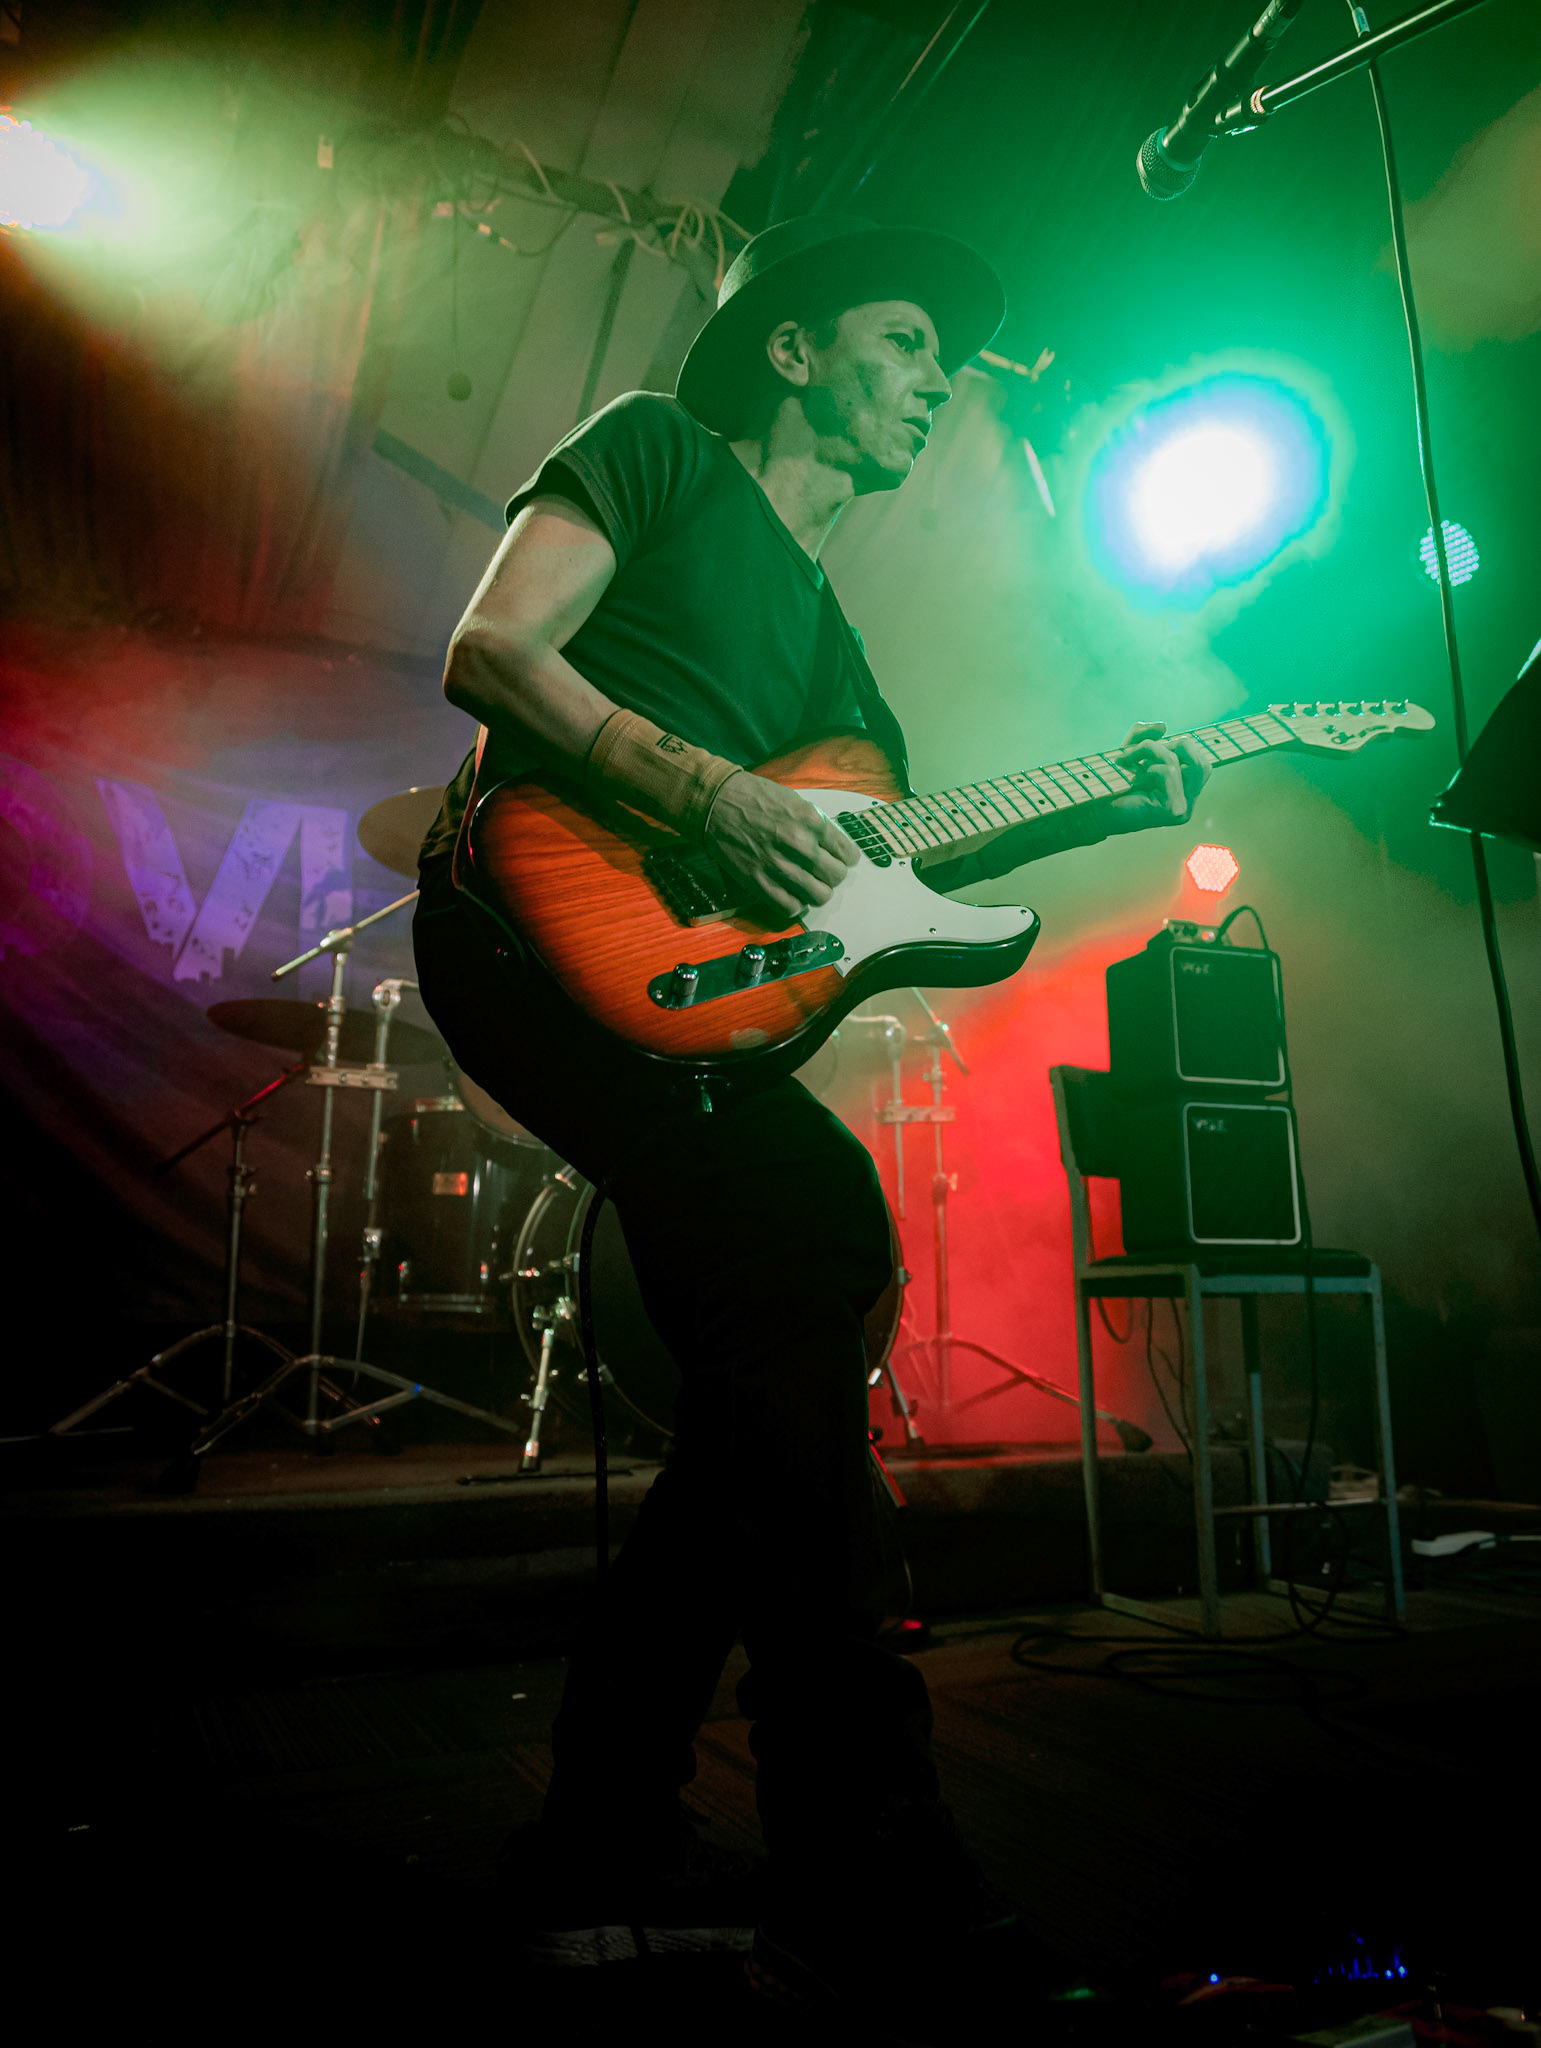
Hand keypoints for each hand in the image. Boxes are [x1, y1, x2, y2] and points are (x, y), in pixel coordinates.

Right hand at [704, 772, 859, 919]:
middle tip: (823, 871)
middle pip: (835, 877)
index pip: (846, 853)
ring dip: (817, 892)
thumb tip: (834, 845)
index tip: (841, 860)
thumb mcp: (795, 801)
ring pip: (818, 896)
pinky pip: (790, 907)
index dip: (846, 858)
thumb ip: (816, 824)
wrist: (717, 802)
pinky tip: (792, 894)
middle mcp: (799, 845)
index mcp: (811, 821)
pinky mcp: (759, 882)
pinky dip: (795, 904)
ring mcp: (778, 866)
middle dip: (832, 875)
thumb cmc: (755, 798)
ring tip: (809, 884)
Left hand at [1105, 721, 1212, 834]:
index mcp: (1184, 793)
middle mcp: (1188, 803)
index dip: (1179, 748)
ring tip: (1129, 762)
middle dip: (1170, 747)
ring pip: (1178, 763)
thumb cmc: (1112, 784)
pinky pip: (1168, 772)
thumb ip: (1145, 735)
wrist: (1094, 810)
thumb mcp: (1129, 751)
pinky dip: (1148, 768)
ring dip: (1150, 752)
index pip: (1201, 764)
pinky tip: (1133, 780)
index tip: (1149, 751)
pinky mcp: (1173, 810)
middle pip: (1200, 763)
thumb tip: (1163, 727)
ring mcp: (1183, 809)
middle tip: (1143, 752)